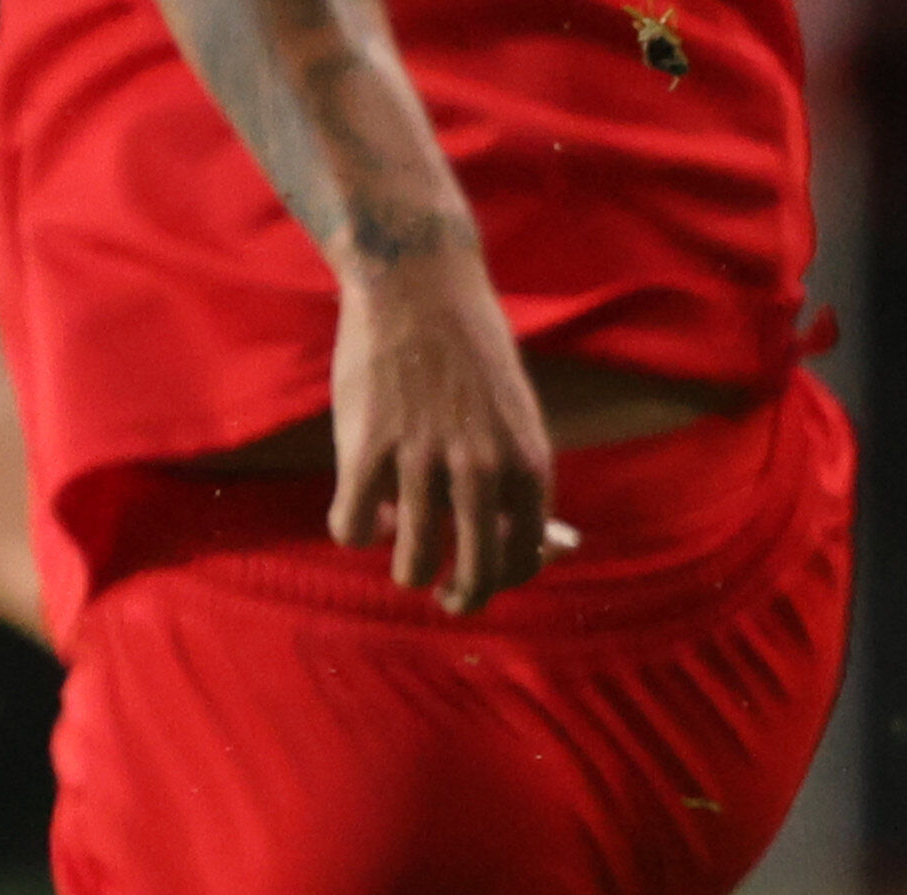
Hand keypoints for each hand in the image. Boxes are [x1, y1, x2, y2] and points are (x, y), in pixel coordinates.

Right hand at [328, 246, 552, 610]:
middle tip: (448, 598)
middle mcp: (481, 469)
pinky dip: (355, 531)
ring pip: (412, 563)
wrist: (419, 282)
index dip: (504, 578)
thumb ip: (526, 483)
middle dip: (462, 599)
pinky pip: (352, 527)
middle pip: (475, 575)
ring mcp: (422, 459)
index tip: (486, 576)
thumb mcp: (519, 417)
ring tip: (406, 560)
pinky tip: (362, 516)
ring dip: (408, 572)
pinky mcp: (367, 446)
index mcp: (527, 464)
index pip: (524, 559)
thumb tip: (554, 550)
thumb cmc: (472, 355)